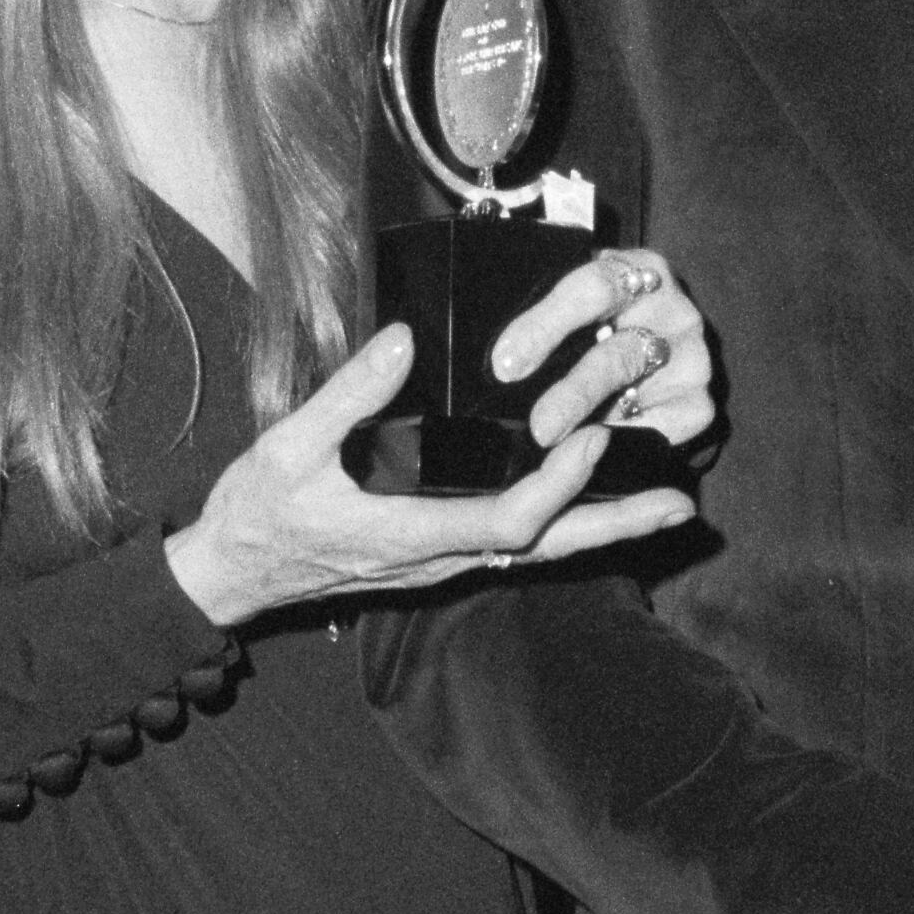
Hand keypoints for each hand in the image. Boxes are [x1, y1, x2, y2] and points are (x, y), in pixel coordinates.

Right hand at [160, 326, 694, 625]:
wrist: (231, 574)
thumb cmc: (256, 512)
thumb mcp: (287, 446)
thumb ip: (347, 395)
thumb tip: (402, 340)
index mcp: (412, 534)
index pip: (509, 521)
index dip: (557, 487)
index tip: (591, 439)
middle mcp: (442, 556)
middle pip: (549, 550)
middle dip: (616, 525)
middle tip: (682, 505)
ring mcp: (444, 560)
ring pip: (541, 551)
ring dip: (603, 527)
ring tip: (665, 501)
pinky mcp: (440, 552)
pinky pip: (519, 544)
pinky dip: (565, 523)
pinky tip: (594, 498)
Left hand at [491, 246, 716, 450]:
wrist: (647, 344)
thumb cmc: (596, 320)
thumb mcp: (574, 302)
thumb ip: (544, 318)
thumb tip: (502, 363)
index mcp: (640, 271)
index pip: (596, 289)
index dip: (547, 326)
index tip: (507, 365)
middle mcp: (675, 311)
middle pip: (620, 353)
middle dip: (575, 392)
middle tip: (540, 427)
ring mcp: (693, 358)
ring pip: (639, 393)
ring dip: (594, 420)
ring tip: (557, 445)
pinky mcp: (699, 402)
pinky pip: (665, 427)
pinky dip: (628, 439)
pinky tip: (595, 448)